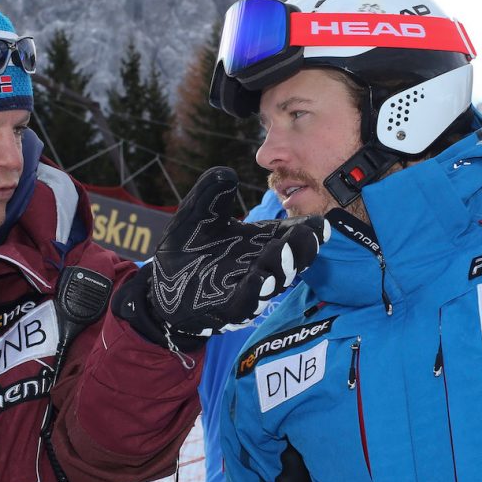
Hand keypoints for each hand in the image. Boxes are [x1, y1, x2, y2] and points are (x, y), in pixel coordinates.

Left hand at [114, 167, 328, 350]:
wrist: (161, 284)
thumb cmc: (188, 246)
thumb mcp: (197, 214)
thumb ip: (211, 193)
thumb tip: (227, 173)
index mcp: (260, 240)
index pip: (291, 234)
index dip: (309, 230)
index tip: (320, 223)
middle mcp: (261, 264)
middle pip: (292, 259)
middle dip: (302, 248)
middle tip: (307, 234)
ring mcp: (248, 288)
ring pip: (275, 281)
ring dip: (281, 266)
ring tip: (279, 249)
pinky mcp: (229, 308)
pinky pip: (248, 302)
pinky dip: (255, 290)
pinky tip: (258, 277)